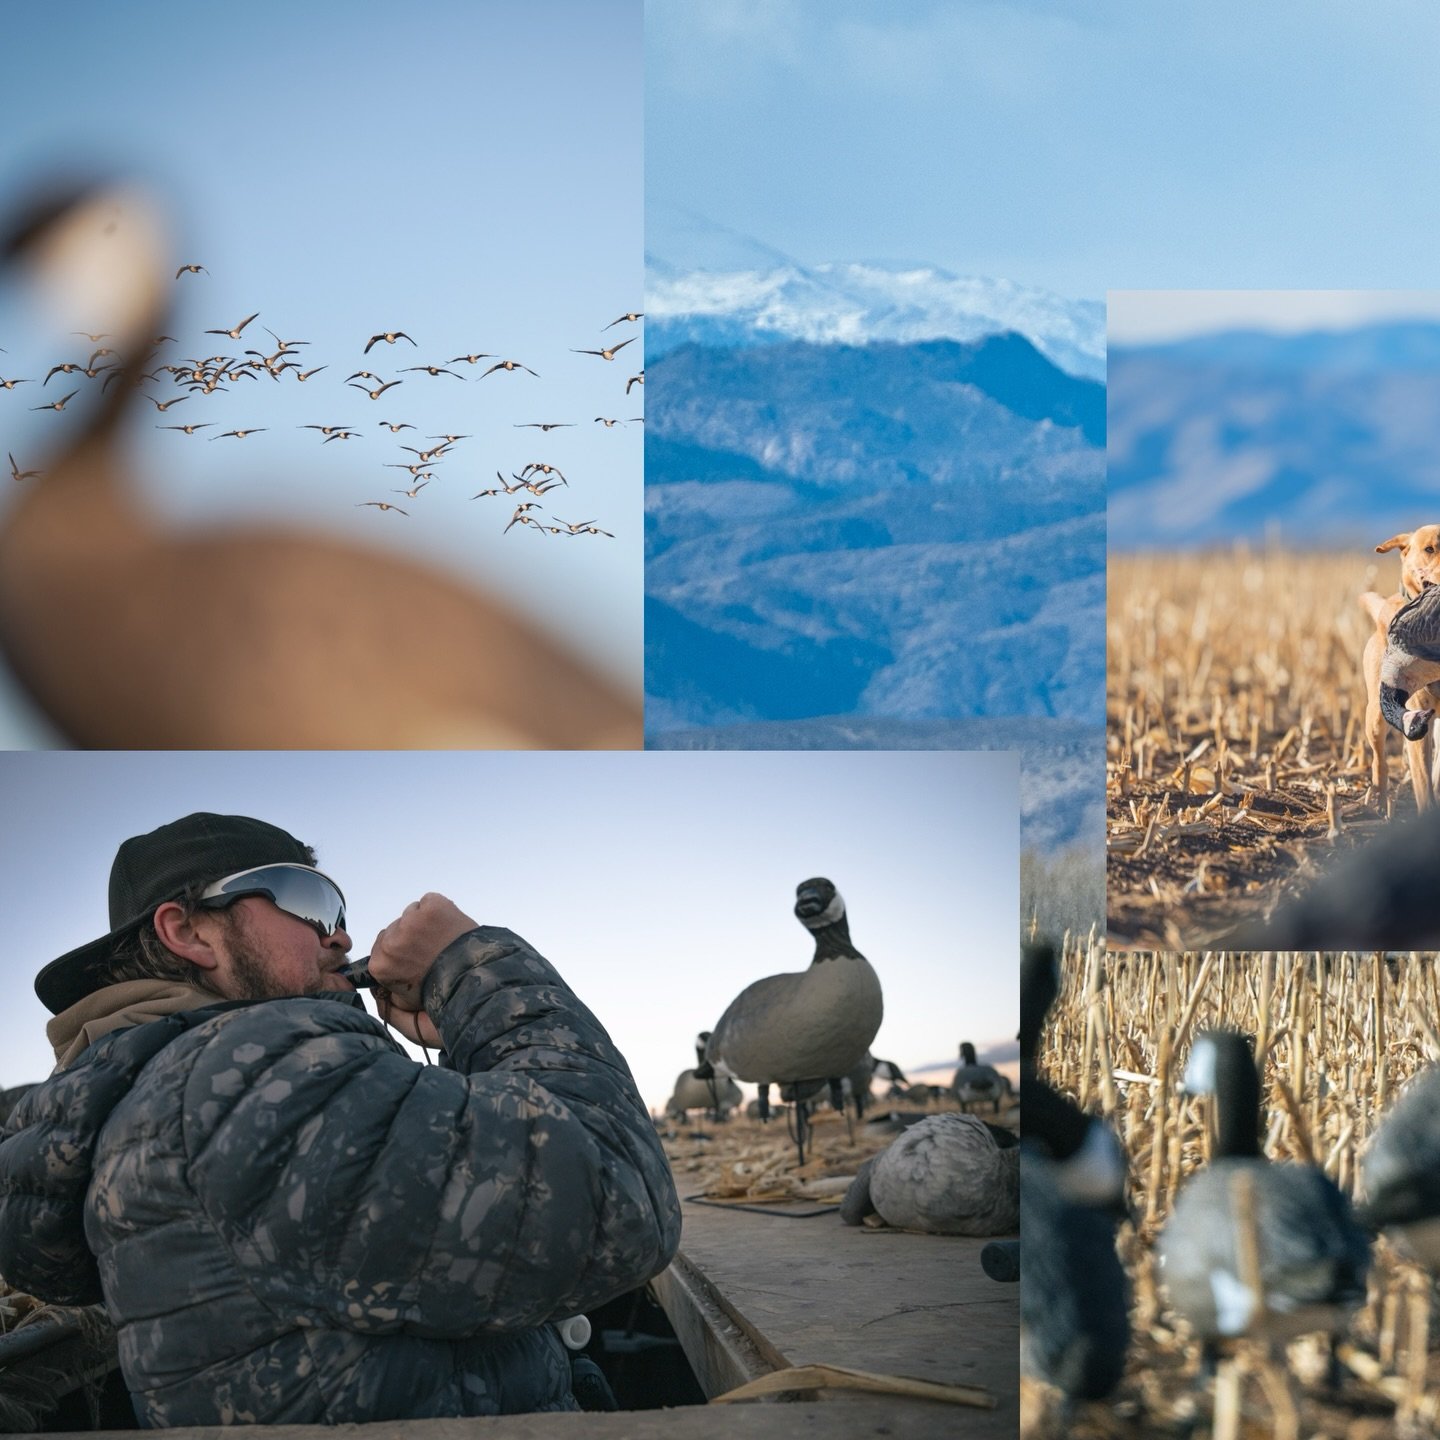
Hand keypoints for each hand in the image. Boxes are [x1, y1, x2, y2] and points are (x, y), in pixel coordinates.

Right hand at [367, 893, 476, 1038]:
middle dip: (409, 938)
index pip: (380, 950)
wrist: (480, 981)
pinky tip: (450, 927)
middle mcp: (390, 940)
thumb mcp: (409, 1013)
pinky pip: (429, 902)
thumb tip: (378, 992)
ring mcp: (411, 920)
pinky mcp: (432, 905)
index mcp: (379, 965)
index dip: (400, 954)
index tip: (414, 961)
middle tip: (432, 952)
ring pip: (411, 915)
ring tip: (443, 942)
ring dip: (424, 925)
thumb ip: (387, 1005)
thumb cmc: (447, 1000)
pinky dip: (440, 911)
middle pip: (394, 930)